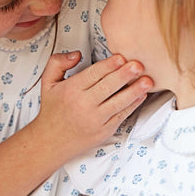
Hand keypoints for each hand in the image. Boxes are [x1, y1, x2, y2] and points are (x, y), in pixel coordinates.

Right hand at [34, 51, 152, 158]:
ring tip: (148, 80)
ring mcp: (95, 120)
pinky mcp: (104, 131)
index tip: (121, 57)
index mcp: (71, 90)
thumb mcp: (47, 83)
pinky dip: (133, 106)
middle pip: (108, 86)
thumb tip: (77, 54)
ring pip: (118, 102)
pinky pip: (121, 116)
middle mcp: (83, 105)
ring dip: (135, 90)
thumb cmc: (52, 110)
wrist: (50, 142)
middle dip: (125, 75)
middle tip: (139, 65)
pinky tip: (142, 96)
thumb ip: (58, 63)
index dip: (109, 65)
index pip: (94, 74)